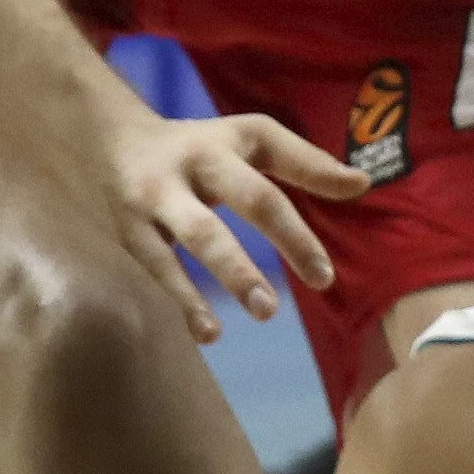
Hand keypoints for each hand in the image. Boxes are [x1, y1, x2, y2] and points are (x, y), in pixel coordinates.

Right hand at [105, 107, 372, 342]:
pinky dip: (184, 301)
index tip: (325, 276)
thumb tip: (362, 184)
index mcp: (223, 148)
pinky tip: (208, 333)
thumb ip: (304, 162)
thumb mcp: (251, 140)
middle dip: (282, 239)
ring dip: (231, 275)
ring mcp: (155, 199)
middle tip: (314, 286)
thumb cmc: (202, 146)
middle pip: (241, 200)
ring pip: (197, 236)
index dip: (298, 232)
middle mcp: (189, 168)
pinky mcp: (131, 230)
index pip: (268, 189)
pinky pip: (159, 267)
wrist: (111, 139)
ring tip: (265, 311)